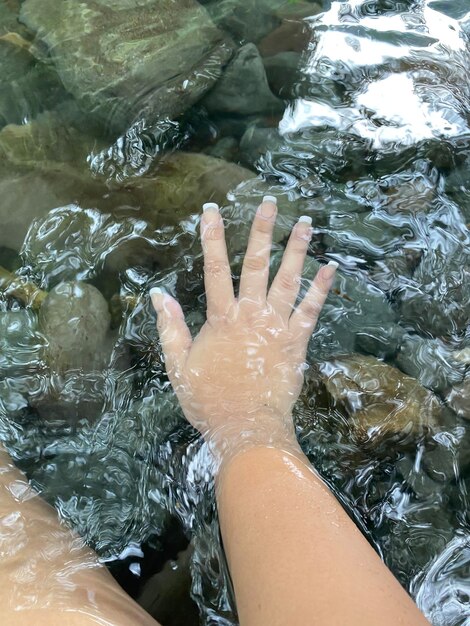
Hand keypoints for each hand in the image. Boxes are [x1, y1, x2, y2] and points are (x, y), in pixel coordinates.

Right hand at [150, 197, 336, 458]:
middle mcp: (250, 314)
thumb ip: (169, 327)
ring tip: (306, 222)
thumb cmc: (209, 399)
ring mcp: (276, 326)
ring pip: (287, 279)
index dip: (212, 237)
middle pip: (255, 264)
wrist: (245, 426)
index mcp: (220, 318)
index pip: (213, 268)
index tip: (212, 210)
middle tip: (270, 202)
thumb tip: (157, 295)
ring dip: (296, 250)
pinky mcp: (296, 342)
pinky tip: (331, 268)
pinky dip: (321, 289)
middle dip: (262, 230)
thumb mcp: (178, 364)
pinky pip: (311, 310)